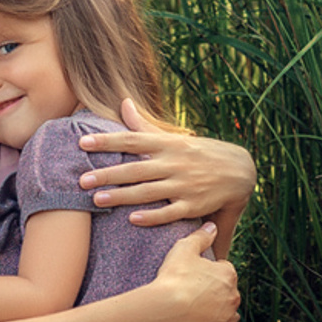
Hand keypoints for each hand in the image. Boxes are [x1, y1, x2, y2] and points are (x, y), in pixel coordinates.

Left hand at [76, 98, 255, 225]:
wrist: (240, 171)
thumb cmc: (199, 154)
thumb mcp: (174, 138)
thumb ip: (145, 125)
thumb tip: (123, 103)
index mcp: (168, 145)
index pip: (132, 140)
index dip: (107, 140)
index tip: (83, 143)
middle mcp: (174, 163)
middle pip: (135, 168)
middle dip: (107, 174)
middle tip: (81, 180)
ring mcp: (184, 185)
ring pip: (148, 191)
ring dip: (122, 196)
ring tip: (96, 200)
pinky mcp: (193, 206)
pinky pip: (170, 212)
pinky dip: (152, 215)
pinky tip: (133, 219)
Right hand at [150, 223, 239, 321]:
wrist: (166, 309)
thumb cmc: (174, 277)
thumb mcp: (184, 249)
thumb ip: (201, 236)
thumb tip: (212, 225)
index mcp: (228, 275)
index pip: (225, 271)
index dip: (211, 273)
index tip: (197, 277)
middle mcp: (233, 297)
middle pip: (228, 293)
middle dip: (216, 294)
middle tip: (195, 295)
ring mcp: (228, 319)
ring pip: (229, 315)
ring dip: (220, 314)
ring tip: (199, 314)